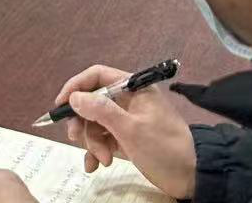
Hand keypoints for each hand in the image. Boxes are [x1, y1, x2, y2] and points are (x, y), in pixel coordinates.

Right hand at [55, 65, 197, 198]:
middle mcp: (128, 100)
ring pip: (95, 124)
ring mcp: (127, 120)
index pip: (97, 76)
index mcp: (134, 88)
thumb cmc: (164, 148)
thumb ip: (101, 110)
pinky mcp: (126, 139)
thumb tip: (74, 97)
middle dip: (84, 123)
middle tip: (77, 138)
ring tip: (103, 160)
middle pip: (92, 102)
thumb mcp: (131, 129)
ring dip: (93, 142)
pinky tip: (95, 166)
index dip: (76, 87)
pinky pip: (103, 139)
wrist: (191, 176)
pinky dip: (96, 152)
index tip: (60, 105)